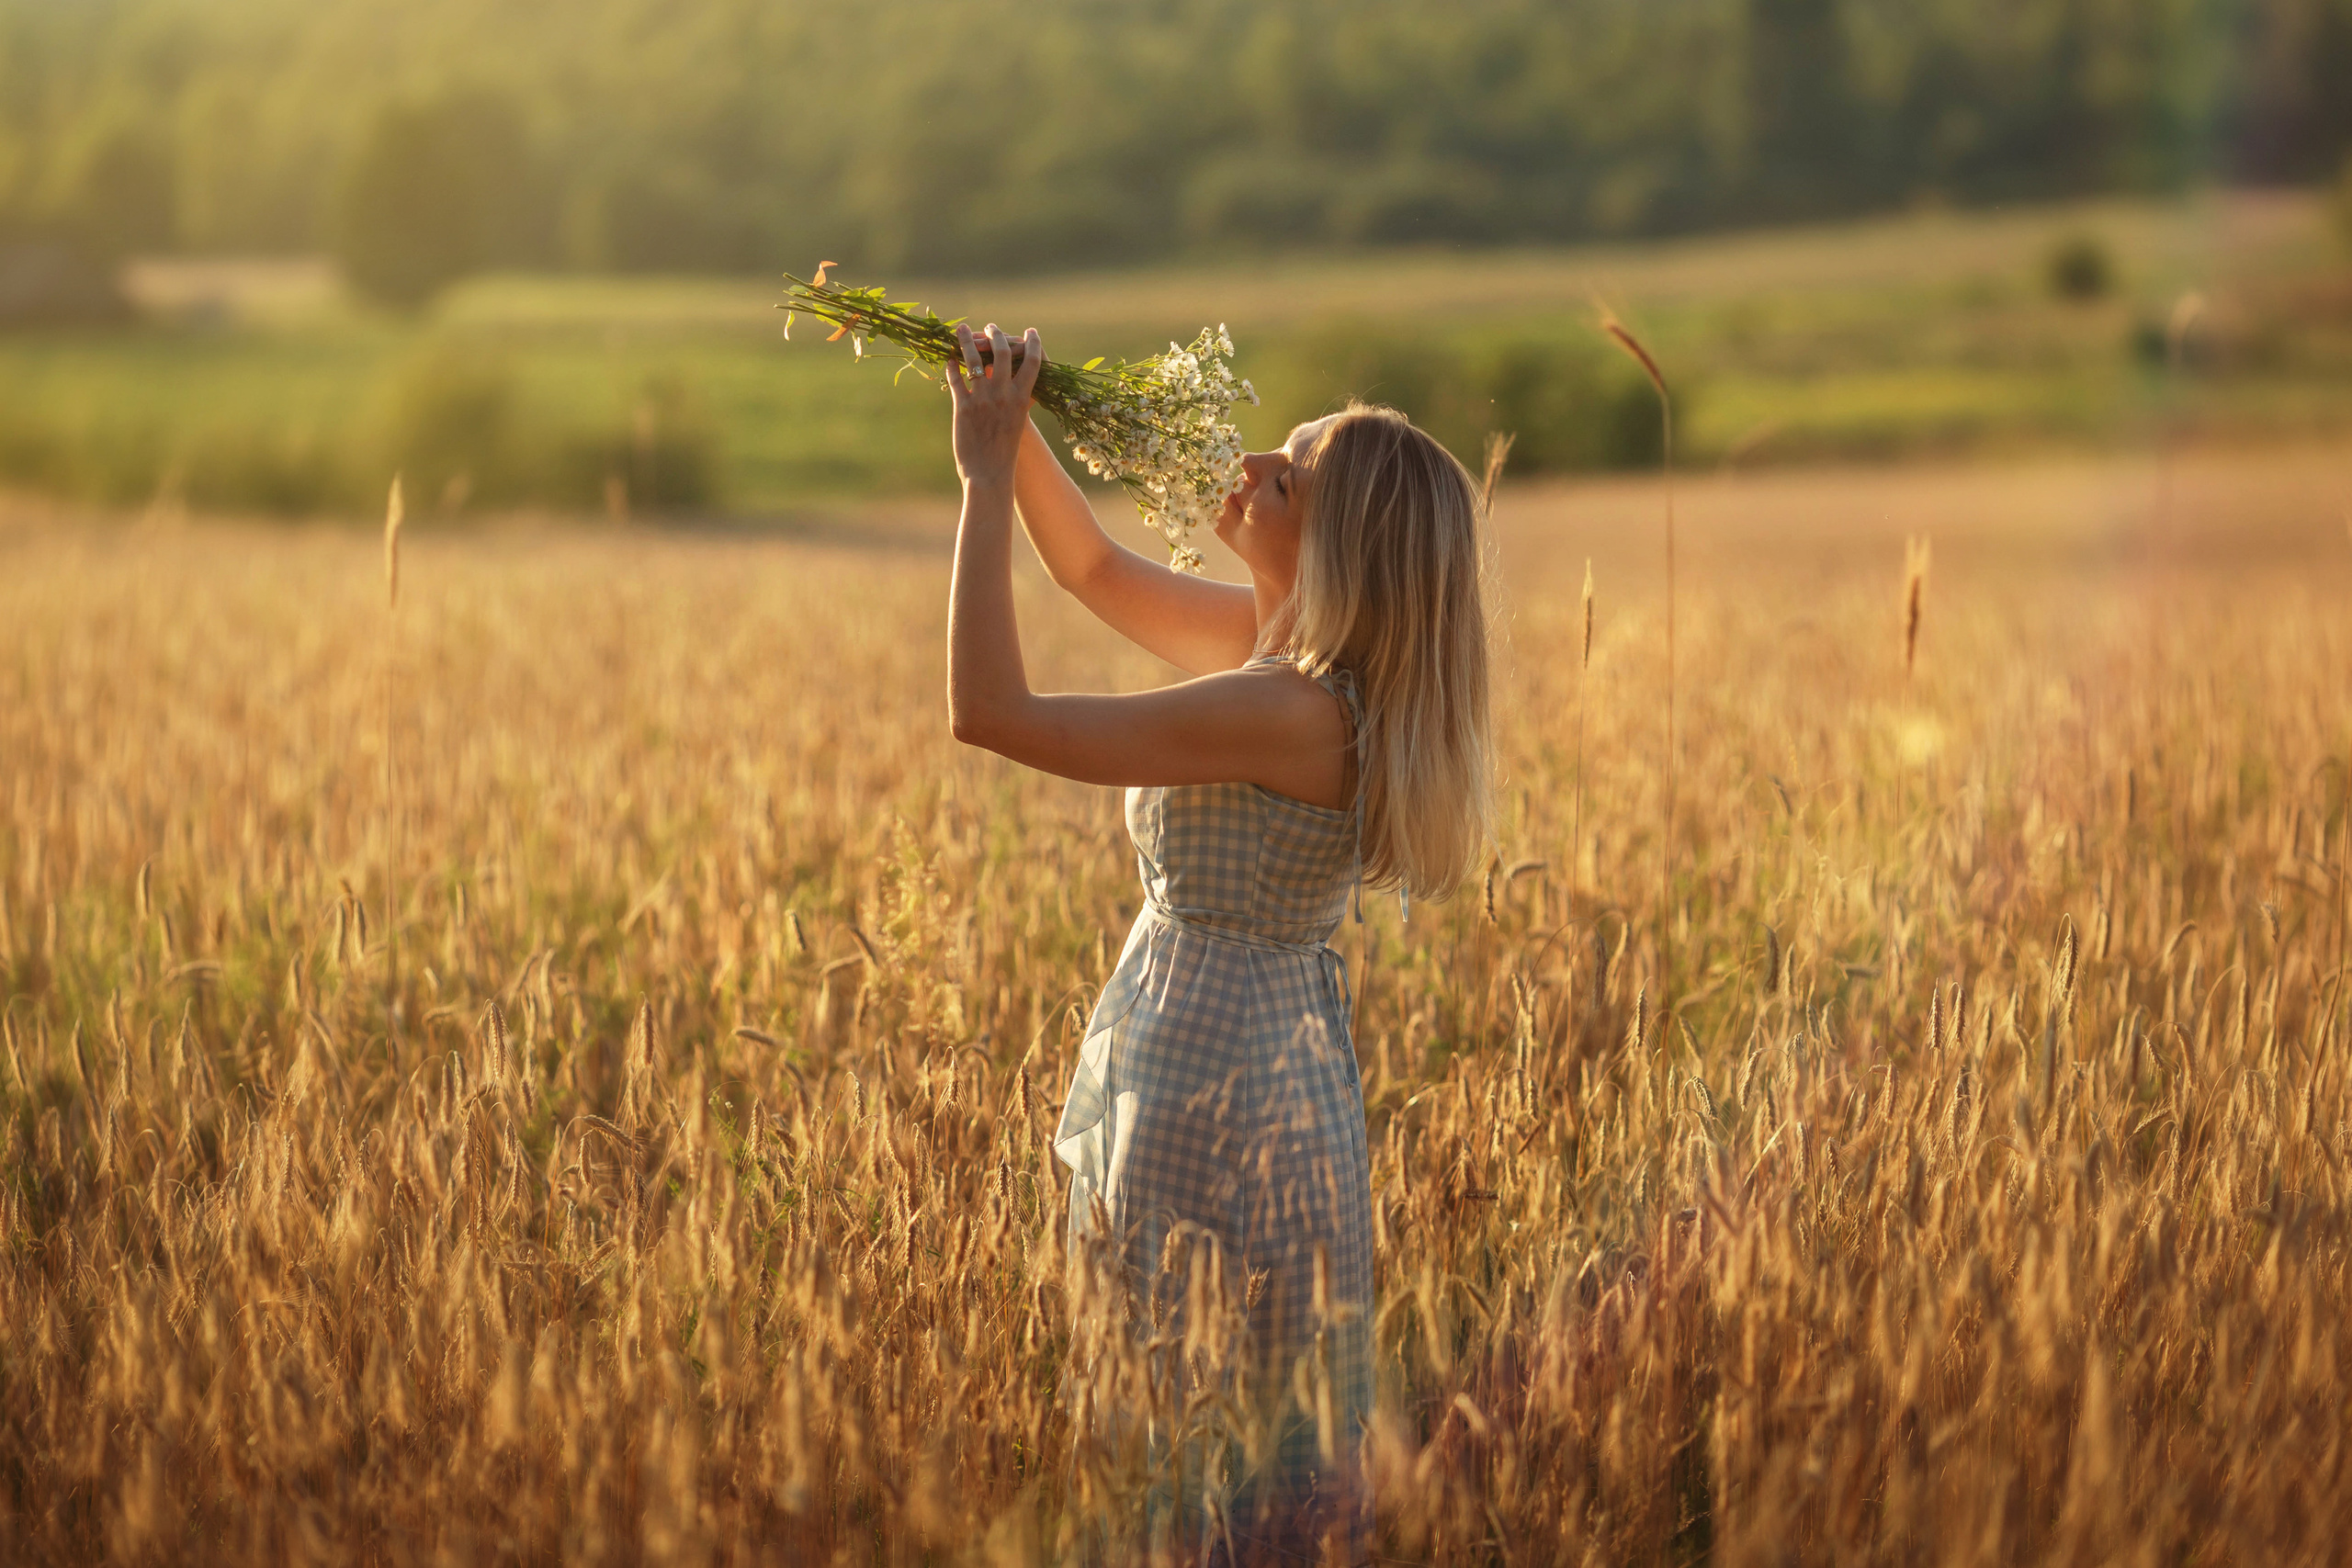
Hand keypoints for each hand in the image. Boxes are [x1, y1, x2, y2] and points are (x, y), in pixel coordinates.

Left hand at [946, 322, 1042, 486]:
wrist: (990, 475)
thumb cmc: (1006, 452)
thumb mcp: (1017, 422)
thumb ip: (1016, 400)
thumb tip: (1014, 383)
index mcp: (1021, 398)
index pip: (1032, 362)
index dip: (1033, 343)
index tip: (1031, 332)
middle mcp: (1002, 394)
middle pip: (1002, 352)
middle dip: (997, 334)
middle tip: (991, 327)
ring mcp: (981, 399)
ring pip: (973, 359)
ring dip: (967, 340)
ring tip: (961, 328)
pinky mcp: (962, 408)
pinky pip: (955, 379)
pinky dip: (951, 366)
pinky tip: (949, 358)